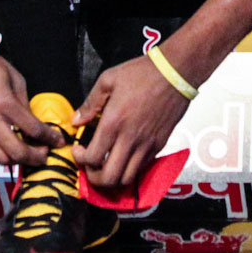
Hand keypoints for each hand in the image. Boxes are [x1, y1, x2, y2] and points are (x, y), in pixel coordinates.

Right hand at [0, 37, 64, 166]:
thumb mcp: (15, 79)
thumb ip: (24, 104)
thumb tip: (33, 124)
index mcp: (5, 103)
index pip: (33, 130)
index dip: (50, 139)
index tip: (59, 142)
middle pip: (16, 153)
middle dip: (35, 158)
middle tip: (44, 154)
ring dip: (16, 159)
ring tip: (27, 152)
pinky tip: (8, 144)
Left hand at [71, 54, 190, 188]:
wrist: (175, 73)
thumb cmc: (142, 73)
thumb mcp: (108, 79)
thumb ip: (90, 103)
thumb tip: (76, 120)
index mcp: (113, 123)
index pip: (92, 158)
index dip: (80, 159)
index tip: (79, 149)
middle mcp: (130, 139)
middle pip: (108, 178)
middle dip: (93, 178)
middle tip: (89, 165)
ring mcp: (146, 145)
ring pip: (126, 179)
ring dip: (112, 178)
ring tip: (106, 164)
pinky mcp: (159, 145)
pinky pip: (142, 168)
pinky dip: (129, 169)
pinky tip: (124, 155)